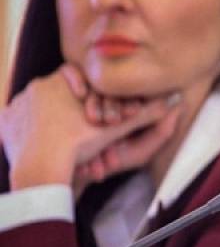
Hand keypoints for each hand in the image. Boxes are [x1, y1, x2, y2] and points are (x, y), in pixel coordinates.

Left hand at [0, 64, 179, 190]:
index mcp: (59, 80)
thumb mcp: (117, 128)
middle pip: (58, 92)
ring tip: (65, 140)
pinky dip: (29, 131)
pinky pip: (18, 122)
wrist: (41, 168)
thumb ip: (146, 113)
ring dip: (50, 120)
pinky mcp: (5, 123)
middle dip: (69, 108)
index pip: (78, 78)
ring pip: (38, 107)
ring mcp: (16, 105)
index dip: (91, 95)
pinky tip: (42, 144)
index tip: (96, 114)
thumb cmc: (78, 145)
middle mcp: (34, 86)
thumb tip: (176, 100)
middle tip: (83, 129)